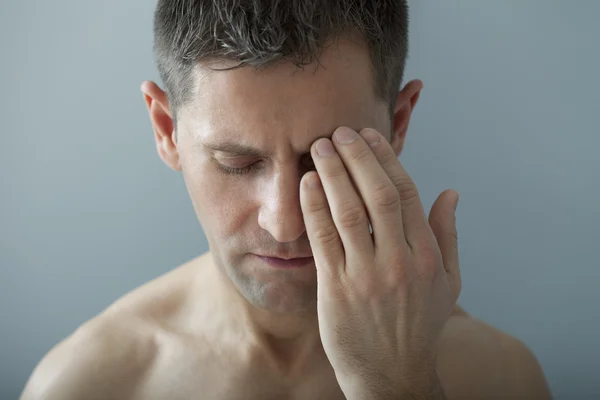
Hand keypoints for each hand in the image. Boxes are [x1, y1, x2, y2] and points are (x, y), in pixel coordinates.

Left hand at [299, 126, 459, 398]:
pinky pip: (324, 238)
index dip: (386, 159)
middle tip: (340, 131)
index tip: (370, 136)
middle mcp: (400, 262)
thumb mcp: (448, 283)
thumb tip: (450, 192)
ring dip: (333, 173)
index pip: (407, 194)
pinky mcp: (337, 290)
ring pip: (349, 211)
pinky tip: (307, 183)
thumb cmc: (419, 325)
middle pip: (378, 195)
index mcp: (427, 256)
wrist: (392, 374)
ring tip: (320, 147)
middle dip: (357, 157)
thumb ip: (448, 235)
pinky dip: (314, 206)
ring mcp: (367, 276)